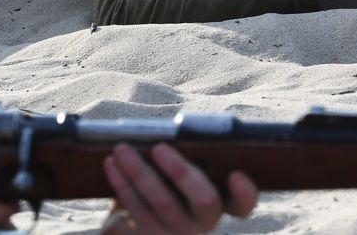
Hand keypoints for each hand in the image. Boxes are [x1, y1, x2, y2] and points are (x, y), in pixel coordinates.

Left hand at [104, 143, 257, 233]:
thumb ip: (191, 155)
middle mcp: (203, 223)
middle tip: (159, 147)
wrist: (144, 213)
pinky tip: (111, 168)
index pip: (244, 205)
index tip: (235, 173)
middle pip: (202, 198)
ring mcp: (175, 234)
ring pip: (159, 206)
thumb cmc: (170, 176)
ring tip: (121, 150)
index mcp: (222, 204)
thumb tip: (178, 132)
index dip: (245, 192)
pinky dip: (120, 189)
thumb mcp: (185, 167)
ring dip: (138, 174)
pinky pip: (133, 216)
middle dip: (179, 170)